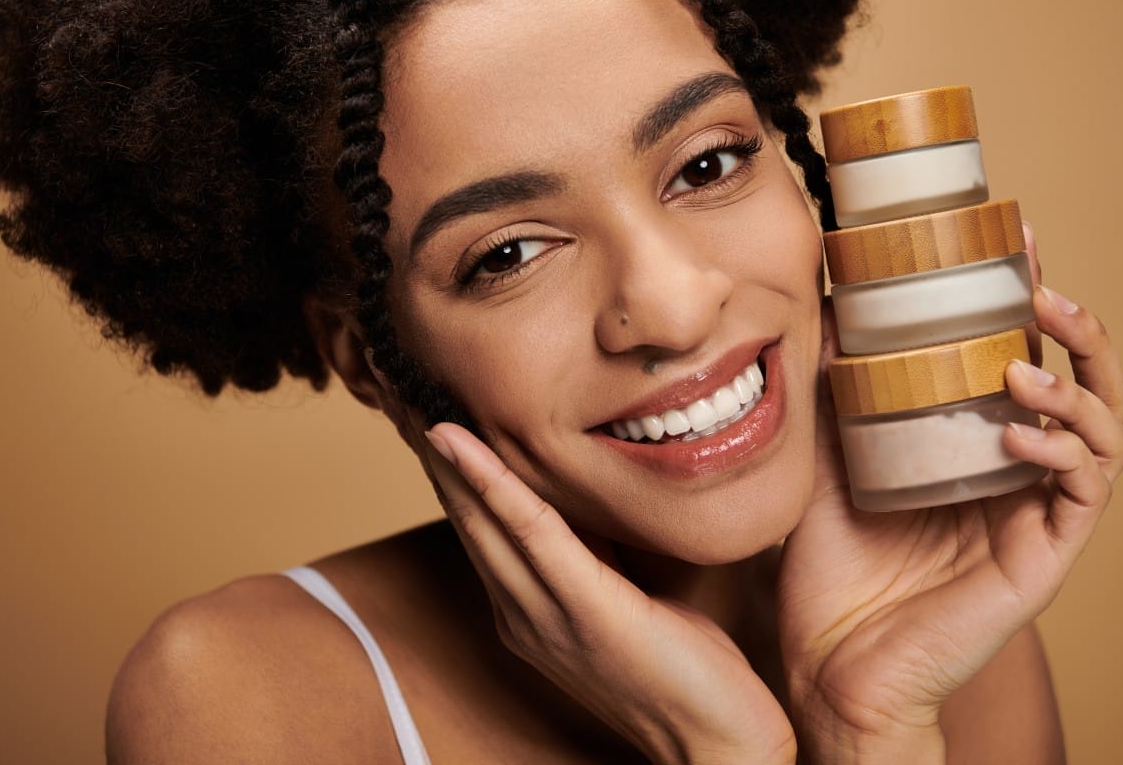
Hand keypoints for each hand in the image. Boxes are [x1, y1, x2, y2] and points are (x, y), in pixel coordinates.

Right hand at [423, 424, 795, 764]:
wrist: (718, 743)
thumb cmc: (690, 668)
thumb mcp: (633, 595)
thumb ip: (605, 551)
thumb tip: (600, 491)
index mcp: (532, 611)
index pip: (483, 531)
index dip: (456, 475)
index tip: (434, 419)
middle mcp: (522, 614)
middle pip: (466, 521)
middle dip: (435, 460)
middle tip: (404, 393)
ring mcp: (545, 617)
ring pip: (482, 521)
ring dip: (448, 459)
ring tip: (418, 403)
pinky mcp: (583, 612)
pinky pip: (528, 534)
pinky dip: (489, 483)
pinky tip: (458, 443)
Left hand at [778, 225, 1122, 761]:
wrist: (830, 656)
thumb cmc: (830, 561)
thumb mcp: (830, 456)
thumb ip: (842, 391)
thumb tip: (829, 308)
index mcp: (974, 440)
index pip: (1021, 353)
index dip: (1026, 296)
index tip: (1012, 236)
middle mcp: (1016, 468)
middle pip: (1083, 380)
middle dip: (1077, 325)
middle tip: (1041, 281)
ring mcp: (1034, 510)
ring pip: (1104, 429)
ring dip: (1075, 382)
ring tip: (1022, 360)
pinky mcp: (1042, 555)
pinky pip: (1079, 490)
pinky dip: (1060, 448)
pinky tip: (1016, 428)